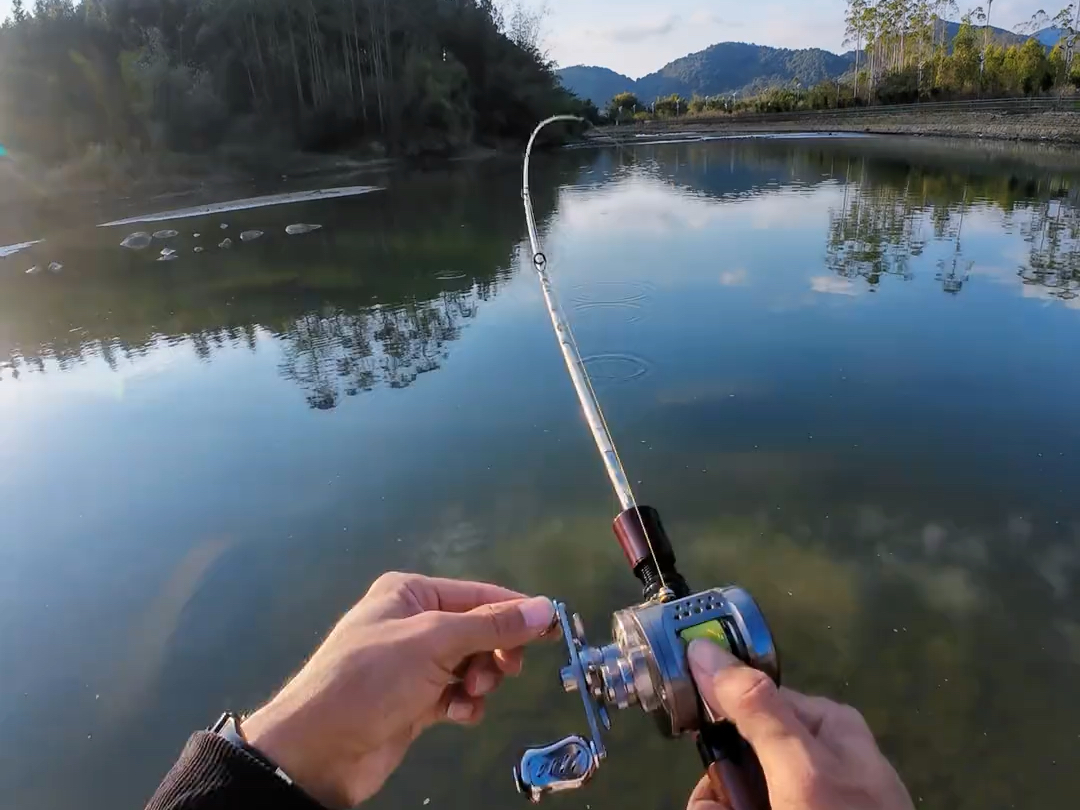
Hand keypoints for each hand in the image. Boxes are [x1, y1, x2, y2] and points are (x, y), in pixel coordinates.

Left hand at [242, 573, 554, 808]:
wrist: (317, 750)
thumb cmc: (371, 679)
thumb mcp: (433, 642)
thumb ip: (491, 626)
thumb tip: (545, 608)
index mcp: (409, 593)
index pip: (478, 595)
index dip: (515, 610)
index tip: (553, 627)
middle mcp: (412, 623)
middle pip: (478, 630)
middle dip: (493, 651)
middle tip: (505, 669)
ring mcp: (412, 665)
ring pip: (471, 664)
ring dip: (480, 679)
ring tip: (469, 693)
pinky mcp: (414, 702)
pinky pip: (456, 694)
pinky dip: (464, 703)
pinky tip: (457, 713)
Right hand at [686, 641, 913, 809]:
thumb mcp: (802, 768)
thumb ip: (756, 710)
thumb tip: (704, 650)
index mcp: (825, 725)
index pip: (749, 700)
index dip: (718, 725)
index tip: (700, 750)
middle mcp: (816, 757)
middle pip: (737, 754)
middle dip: (720, 788)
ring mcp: (807, 799)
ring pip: (734, 793)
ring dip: (722, 809)